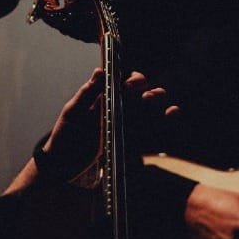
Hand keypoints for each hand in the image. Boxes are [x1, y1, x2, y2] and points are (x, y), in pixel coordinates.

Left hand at [40, 69, 176, 179]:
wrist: (65, 167)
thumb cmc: (66, 136)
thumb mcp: (73, 112)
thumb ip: (87, 93)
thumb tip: (100, 70)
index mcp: (107, 98)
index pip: (127, 82)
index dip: (134, 79)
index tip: (132, 83)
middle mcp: (122, 109)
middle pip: (144, 93)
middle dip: (147, 90)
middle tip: (143, 95)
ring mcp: (130, 126)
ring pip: (152, 109)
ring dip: (157, 101)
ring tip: (152, 100)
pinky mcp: (136, 143)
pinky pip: (155, 131)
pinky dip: (167, 120)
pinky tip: (172, 112)